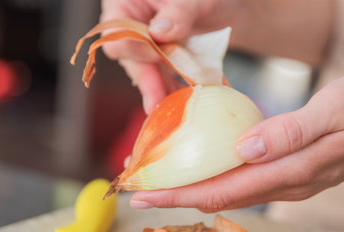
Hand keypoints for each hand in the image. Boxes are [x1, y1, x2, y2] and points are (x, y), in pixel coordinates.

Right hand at [100, 0, 240, 112]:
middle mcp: (130, 24)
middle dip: (147, 81)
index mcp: (125, 2)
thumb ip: (178, 12)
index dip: (136, 48)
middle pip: (130, 58)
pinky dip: (172, 88)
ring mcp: (145, 44)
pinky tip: (182, 100)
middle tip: (158, 103)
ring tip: (173, 109)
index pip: (117, 33)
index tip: (159, 56)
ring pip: (146, 72)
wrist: (226, 5)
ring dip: (160, 91)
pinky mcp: (160, 59)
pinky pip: (162, 77)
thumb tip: (158, 33)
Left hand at [129, 68, 343, 210]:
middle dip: (177, 195)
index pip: (223, 190)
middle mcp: (287, 182)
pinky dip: (218, 174)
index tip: (145, 195)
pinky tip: (204, 163)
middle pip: (220, 196)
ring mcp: (291, 178)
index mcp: (292, 170)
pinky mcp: (295, 168)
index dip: (180, 194)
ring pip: (231, 191)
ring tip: (163, 180)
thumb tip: (245, 149)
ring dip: (193, 186)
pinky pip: (247, 178)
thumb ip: (290, 133)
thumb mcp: (336, 109)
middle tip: (140, 190)